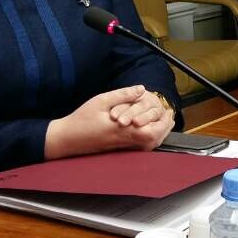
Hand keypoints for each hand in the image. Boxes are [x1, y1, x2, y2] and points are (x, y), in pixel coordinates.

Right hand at [44, 85, 174, 159]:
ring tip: (164, 122)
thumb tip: (141, 89)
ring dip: (159, 133)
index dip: (163, 121)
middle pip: (154, 140)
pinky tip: (150, 129)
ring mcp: (122, 147)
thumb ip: (123, 95)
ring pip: (148, 145)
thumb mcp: (101, 101)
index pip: (151, 131)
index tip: (168, 111)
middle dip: (165, 128)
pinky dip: (149, 139)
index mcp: (123, 129)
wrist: (67, 139)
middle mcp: (125, 140)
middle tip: (170, 116)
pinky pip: (140, 147)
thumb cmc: (82, 119)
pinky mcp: (119, 149)